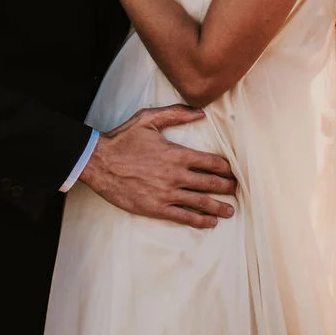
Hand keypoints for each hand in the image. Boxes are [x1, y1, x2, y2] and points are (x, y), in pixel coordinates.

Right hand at [79, 105, 236, 227]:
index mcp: (177, 153)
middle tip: (236, 190)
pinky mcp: (156, 208)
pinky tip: (210, 222)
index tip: (232, 171)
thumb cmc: (123, 140)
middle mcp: (176, 175)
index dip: (226, 168)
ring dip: (219, 207)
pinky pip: (184, 217)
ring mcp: (167, 193)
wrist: (99, 163)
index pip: (211, 162)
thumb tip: (200, 112)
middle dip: (227, 187)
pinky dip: (200, 221)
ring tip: (229, 210)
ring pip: (201, 202)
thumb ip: (176, 114)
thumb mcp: (148, 119)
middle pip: (210, 183)